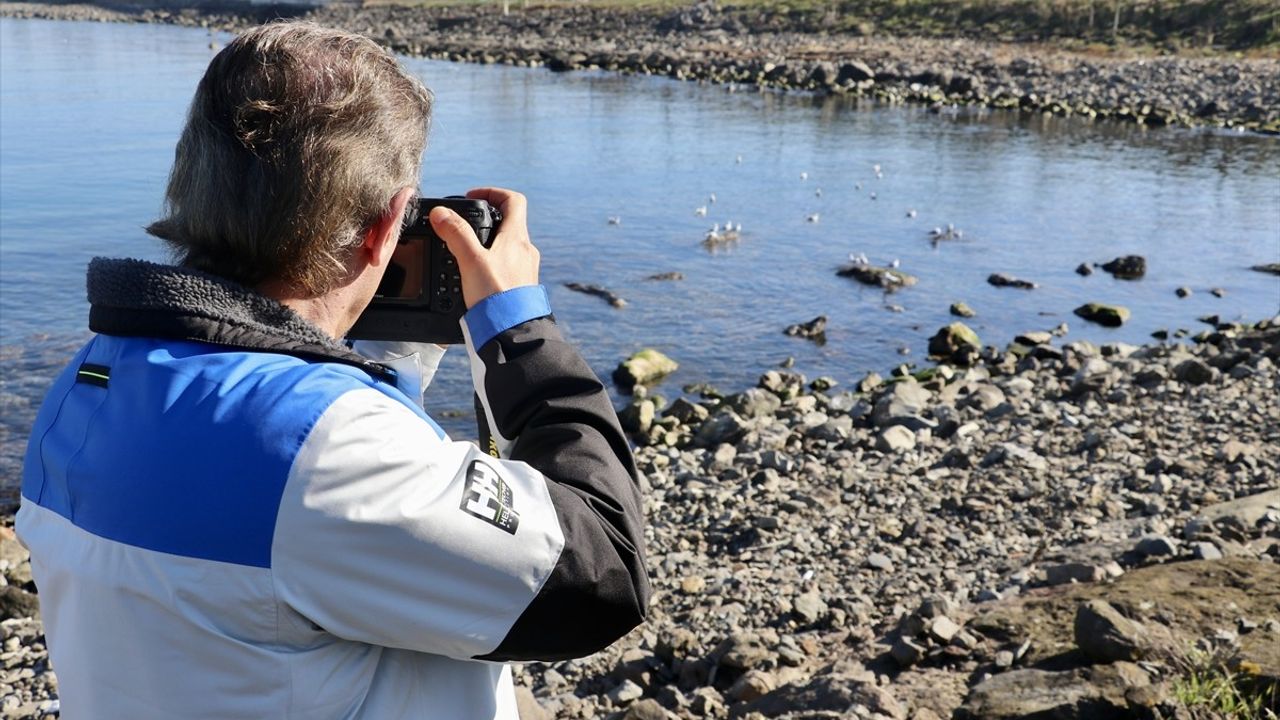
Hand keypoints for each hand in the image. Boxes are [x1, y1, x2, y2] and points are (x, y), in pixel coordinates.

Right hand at [428, 187, 539, 309]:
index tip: (472, 197)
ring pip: (507, 246)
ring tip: (466, 252)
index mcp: (517, 238)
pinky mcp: (520, 287)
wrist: (512, 331)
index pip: (513, 200)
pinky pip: (507, 266)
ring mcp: (525, 269)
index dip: (492, 192)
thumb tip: (441, 213)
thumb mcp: (471, 260)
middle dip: (486, 220)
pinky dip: (491, 263)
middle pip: (509, 223)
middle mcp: (526, 251)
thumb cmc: (496, 297)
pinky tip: (476, 276)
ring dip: (488, 243)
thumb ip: (456, 234)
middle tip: (464, 226)